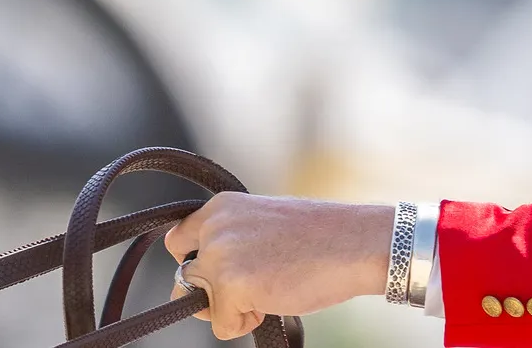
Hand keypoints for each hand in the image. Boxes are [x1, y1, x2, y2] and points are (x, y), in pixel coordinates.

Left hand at [163, 194, 393, 340]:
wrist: (352, 242)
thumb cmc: (319, 237)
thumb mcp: (263, 223)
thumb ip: (232, 239)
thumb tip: (206, 277)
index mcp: (221, 207)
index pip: (179, 239)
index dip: (195, 262)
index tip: (217, 274)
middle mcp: (214, 227)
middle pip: (182, 274)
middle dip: (207, 292)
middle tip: (244, 293)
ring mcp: (219, 254)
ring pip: (196, 301)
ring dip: (227, 308)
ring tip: (264, 296)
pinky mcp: (231, 284)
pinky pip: (221, 325)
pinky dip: (244, 325)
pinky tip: (271, 304)